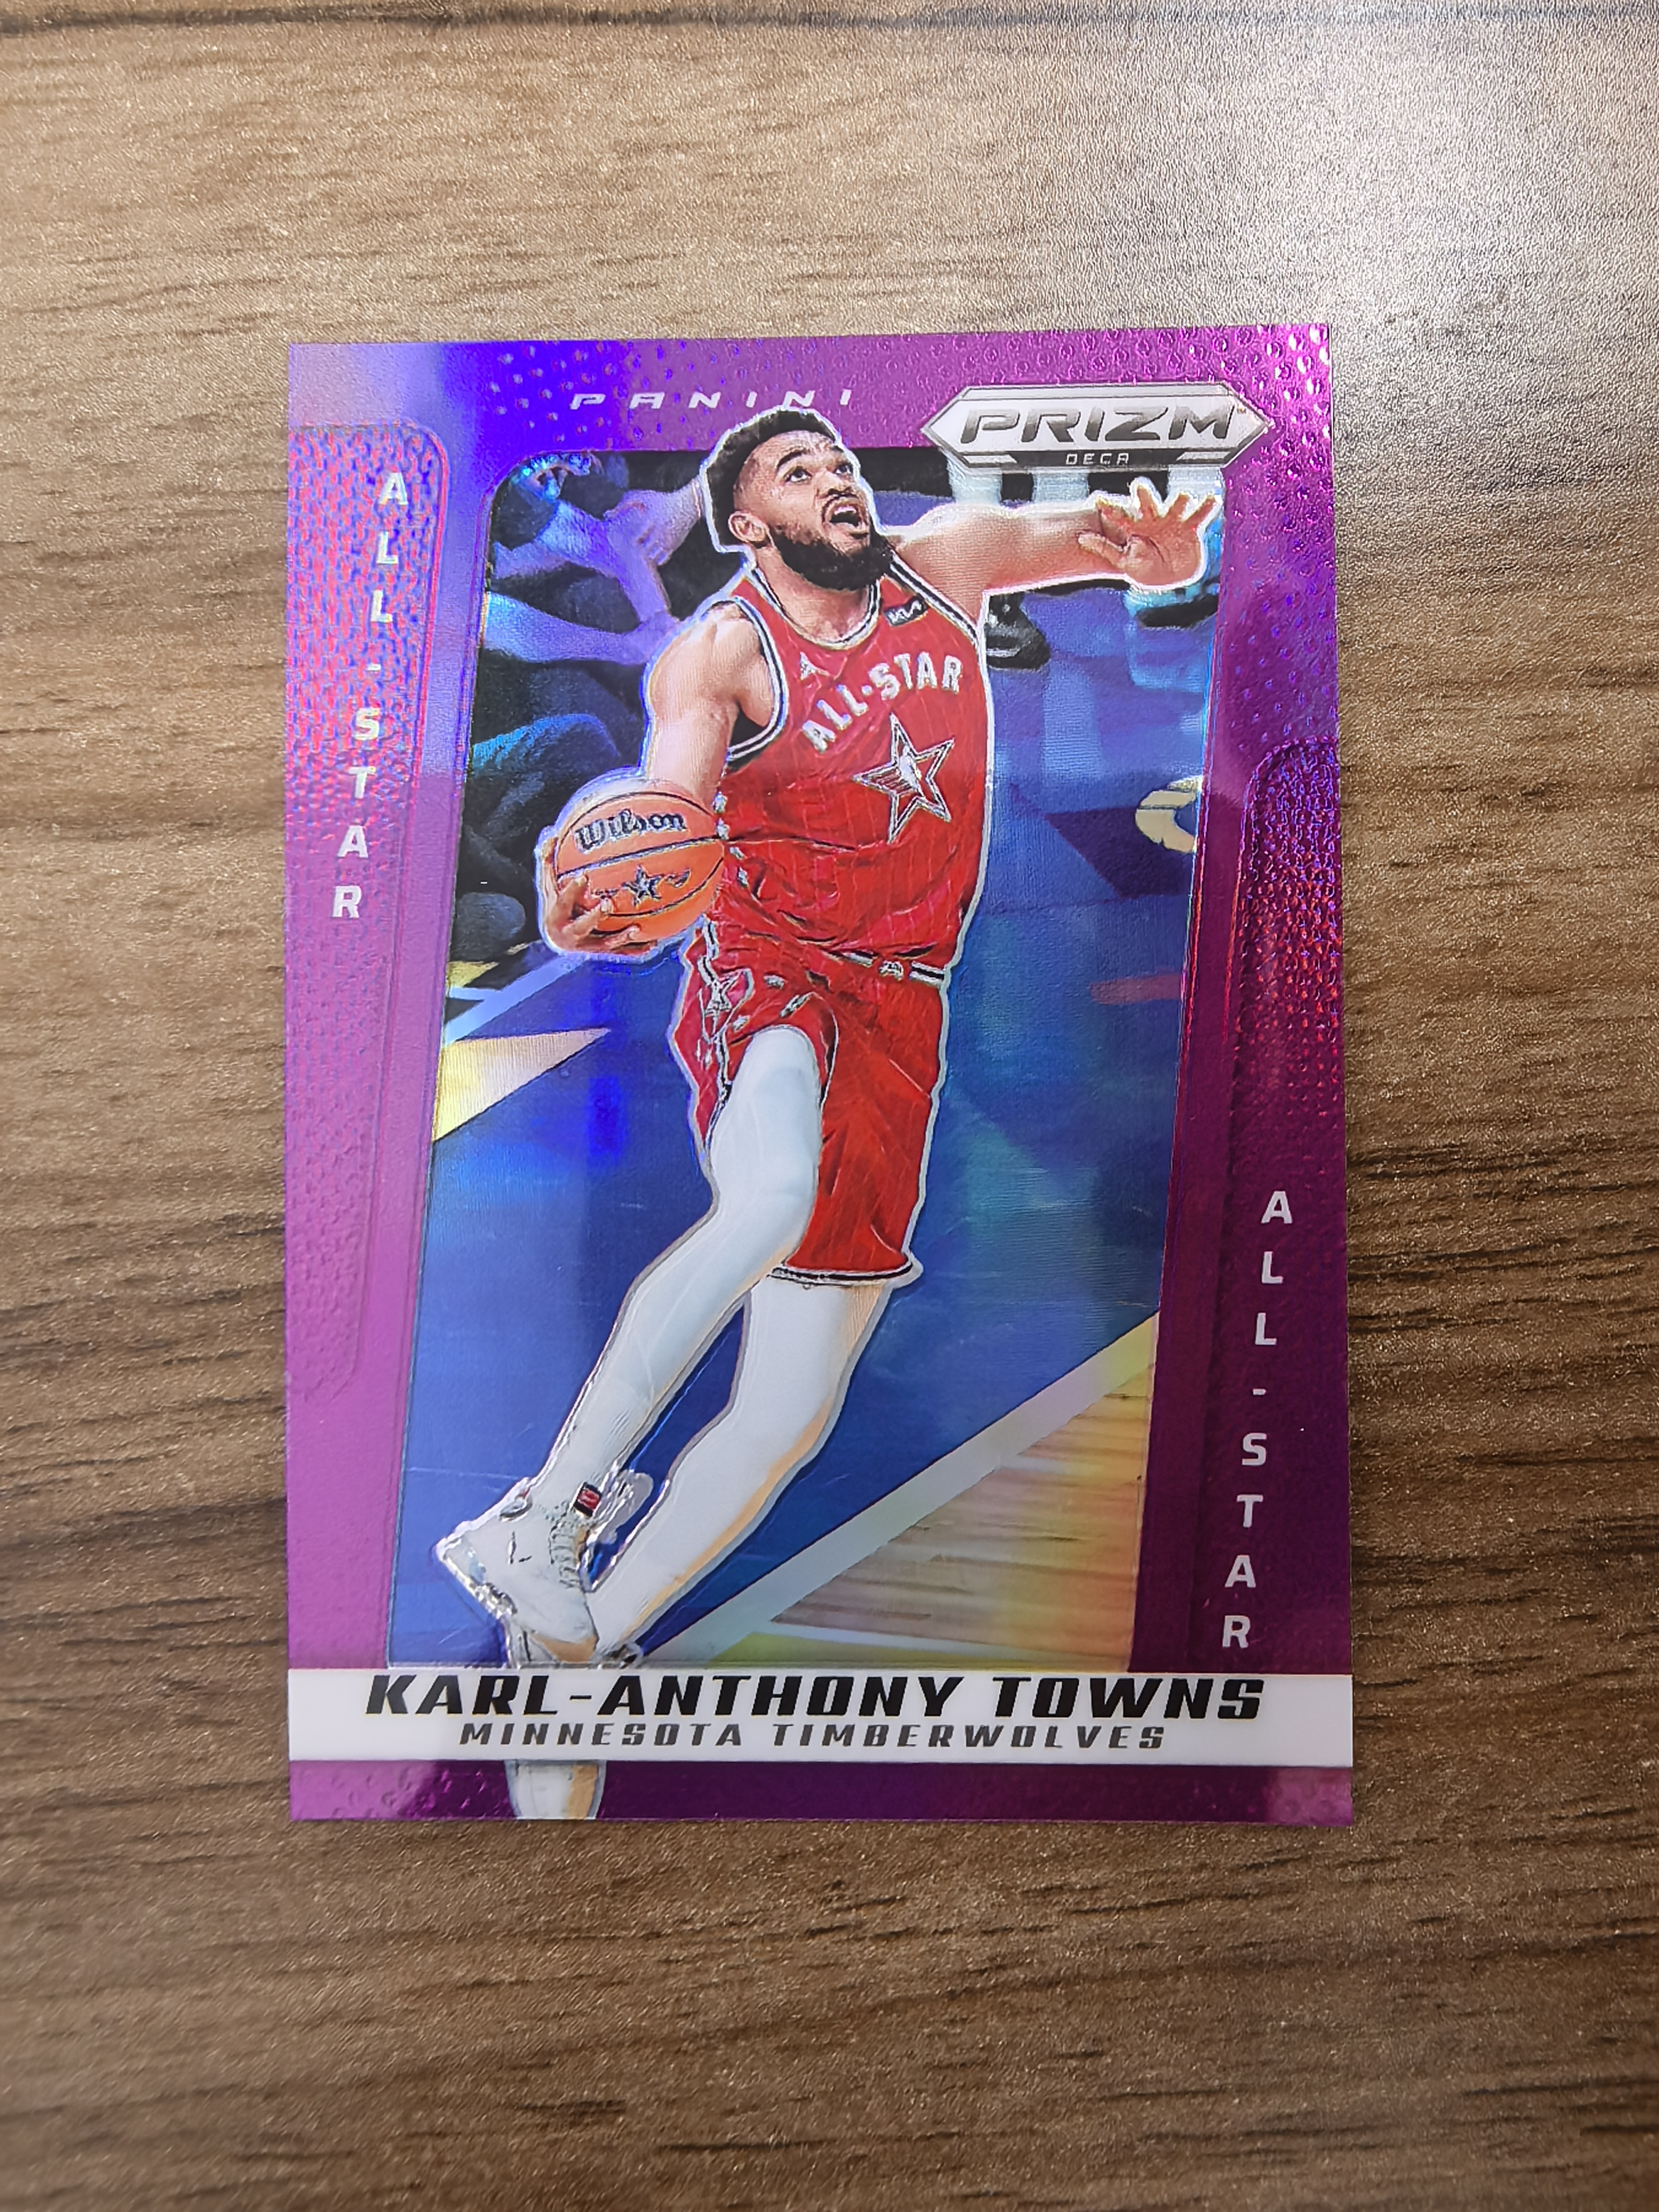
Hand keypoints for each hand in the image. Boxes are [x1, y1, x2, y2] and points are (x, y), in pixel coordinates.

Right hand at [534, 847, 646, 955]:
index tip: (584, 877)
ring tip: (638, 930)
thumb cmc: (554, 903)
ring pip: (604, 944)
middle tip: (608, 904)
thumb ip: (548, 861)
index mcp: (556, 916)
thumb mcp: (548, 884)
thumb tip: (551, 835)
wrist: (556, 937)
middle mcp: (570, 934)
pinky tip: (654, 943)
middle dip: (594, 917)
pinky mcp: (601, 951)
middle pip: (582, 926)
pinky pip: (619, 952)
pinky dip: (635, 949)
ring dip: (621, 938)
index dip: (572, 890)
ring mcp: (587, 946)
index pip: (563, 901)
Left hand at [608, 484, 700, 567]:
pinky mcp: (673, 547)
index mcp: (651, 520)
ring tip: (637, 553)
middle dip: (634, 552)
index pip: (635, 538)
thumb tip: (607, 515)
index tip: (622, 542)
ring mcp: (667, 541)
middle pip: (642, 551)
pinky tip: (649, 553)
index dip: (628, 543)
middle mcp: (659, 532)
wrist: (688, 505)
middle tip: (627, 551)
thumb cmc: (662, 500)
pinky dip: (654, 560)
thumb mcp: (643, 497)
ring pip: (650, 558)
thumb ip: (624, 504)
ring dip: (643, 557)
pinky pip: (660, 561)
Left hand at [1078, 481, 1218, 591]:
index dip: (1110, 510)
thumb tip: (1081, 538)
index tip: (1098, 501)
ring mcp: (1173, 521)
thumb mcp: (1123, 562)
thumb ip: (1105, 550)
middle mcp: (1154, 519)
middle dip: (1144, 495)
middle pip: (1148, 503)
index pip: (1120, 517)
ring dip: (1179, 500)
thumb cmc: (1145, 568)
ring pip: (1176, 505)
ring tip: (1183, 496)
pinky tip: (1212, 499)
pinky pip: (1199, 515)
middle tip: (1138, 487)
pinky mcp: (1190, 527)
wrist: (1171, 577)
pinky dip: (1206, 507)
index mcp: (1136, 528)